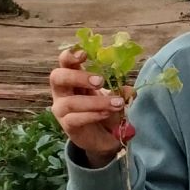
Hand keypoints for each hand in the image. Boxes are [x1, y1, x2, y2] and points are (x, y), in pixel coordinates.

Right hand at [50, 48, 133, 166]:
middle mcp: (62, 91)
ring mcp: (61, 109)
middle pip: (58, 77)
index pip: (64, 62)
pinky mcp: (67, 125)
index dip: (70, 55)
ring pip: (71, 102)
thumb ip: (120, 91)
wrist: (102, 136)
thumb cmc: (102, 108)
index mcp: (71, 77)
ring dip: (95, 102)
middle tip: (99, 81)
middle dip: (78, 77)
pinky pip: (75, 119)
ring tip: (116, 103)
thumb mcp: (113, 96)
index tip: (84, 53)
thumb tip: (131, 91)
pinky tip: (106, 114)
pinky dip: (92, 115)